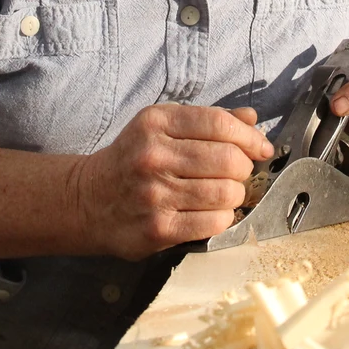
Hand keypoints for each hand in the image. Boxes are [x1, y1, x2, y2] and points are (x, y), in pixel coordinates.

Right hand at [70, 104, 272, 259]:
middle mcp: (153, 155)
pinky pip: (214, 223)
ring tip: (223, 193)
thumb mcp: (161, 127)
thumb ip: (207, 121)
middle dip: (242, 168)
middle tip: (236, 173)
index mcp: (156, 122)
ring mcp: (154, 194)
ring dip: (234, 195)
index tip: (260, 147)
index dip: (249, 136)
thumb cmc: (133, 160)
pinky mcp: (158, 228)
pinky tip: (211, 213)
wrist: (89, 201)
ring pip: (225, 193)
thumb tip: (251, 120)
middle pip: (228, 159)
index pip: (219, 123)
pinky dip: (223, 218)